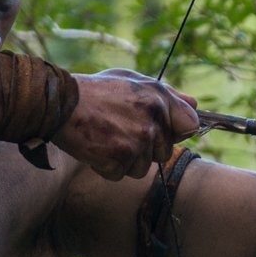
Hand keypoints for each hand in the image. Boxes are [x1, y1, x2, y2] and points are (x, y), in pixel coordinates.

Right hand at [59, 69, 198, 179]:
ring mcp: (135, 143)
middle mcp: (152, 122)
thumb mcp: (134, 81)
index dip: (177, 131)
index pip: (190, 125)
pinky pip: (121, 175)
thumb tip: (195, 105)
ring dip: (126, 159)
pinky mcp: (117, 160)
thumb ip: (167, 94)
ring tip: (107, 138)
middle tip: (121, 131)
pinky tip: (97, 148)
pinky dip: (108, 167)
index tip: (162, 131)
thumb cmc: (97, 91)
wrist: (60, 104)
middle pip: (164, 153)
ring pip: (142, 167)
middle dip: (146, 148)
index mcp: (159, 99)